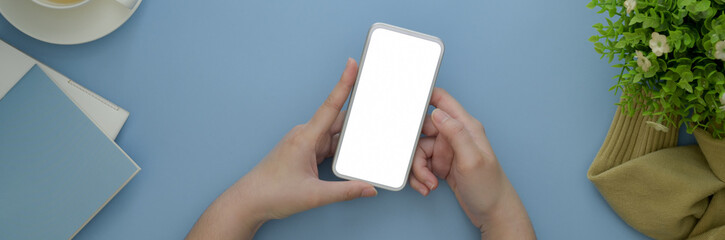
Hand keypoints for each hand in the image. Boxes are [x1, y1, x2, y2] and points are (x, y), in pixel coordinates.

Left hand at [187, 58, 376, 239]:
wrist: (249, 201)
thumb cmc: (274, 193)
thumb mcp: (314, 195)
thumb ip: (345, 191)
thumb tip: (369, 188)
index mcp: (306, 138)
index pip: (331, 105)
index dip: (344, 83)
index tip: (352, 64)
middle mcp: (306, 135)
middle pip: (338, 121)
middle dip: (358, 120)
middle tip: (379, 114)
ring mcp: (305, 142)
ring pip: (335, 135)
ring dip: (350, 139)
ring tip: (368, 141)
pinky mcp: (305, 151)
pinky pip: (328, 145)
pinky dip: (340, 149)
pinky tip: (350, 156)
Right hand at [409, 88, 535, 238]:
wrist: (493, 213)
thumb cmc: (489, 187)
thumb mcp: (472, 159)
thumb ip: (455, 133)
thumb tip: (437, 112)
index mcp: (465, 126)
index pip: (442, 100)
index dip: (423, 98)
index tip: (406, 106)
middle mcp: (455, 135)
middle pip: (423, 129)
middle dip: (415, 149)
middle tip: (418, 163)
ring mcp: (447, 150)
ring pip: (419, 150)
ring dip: (418, 168)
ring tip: (428, 182)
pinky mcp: (441, 164)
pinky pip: (422, 164)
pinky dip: (421, 176)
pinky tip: (429, 186)